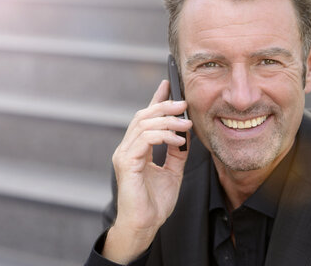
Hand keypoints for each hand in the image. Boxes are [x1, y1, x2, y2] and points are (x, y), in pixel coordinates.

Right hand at [102, 80, 191, 263]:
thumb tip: (185, 134)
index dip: (156, 99)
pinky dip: (163, 136)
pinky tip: (178, 140)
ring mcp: (124, 154)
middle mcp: (127, 147)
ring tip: (186, 123)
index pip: (145, 117)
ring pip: (143, 123)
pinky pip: (145, 139)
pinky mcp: (126, 162)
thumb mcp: (173, 171)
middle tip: (183, 103)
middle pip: (143, 115)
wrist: (145, 225)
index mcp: (137, 148)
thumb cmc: (155, 202)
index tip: (168, 85)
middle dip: (164, 105)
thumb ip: (177, 151)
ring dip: (167, 120)